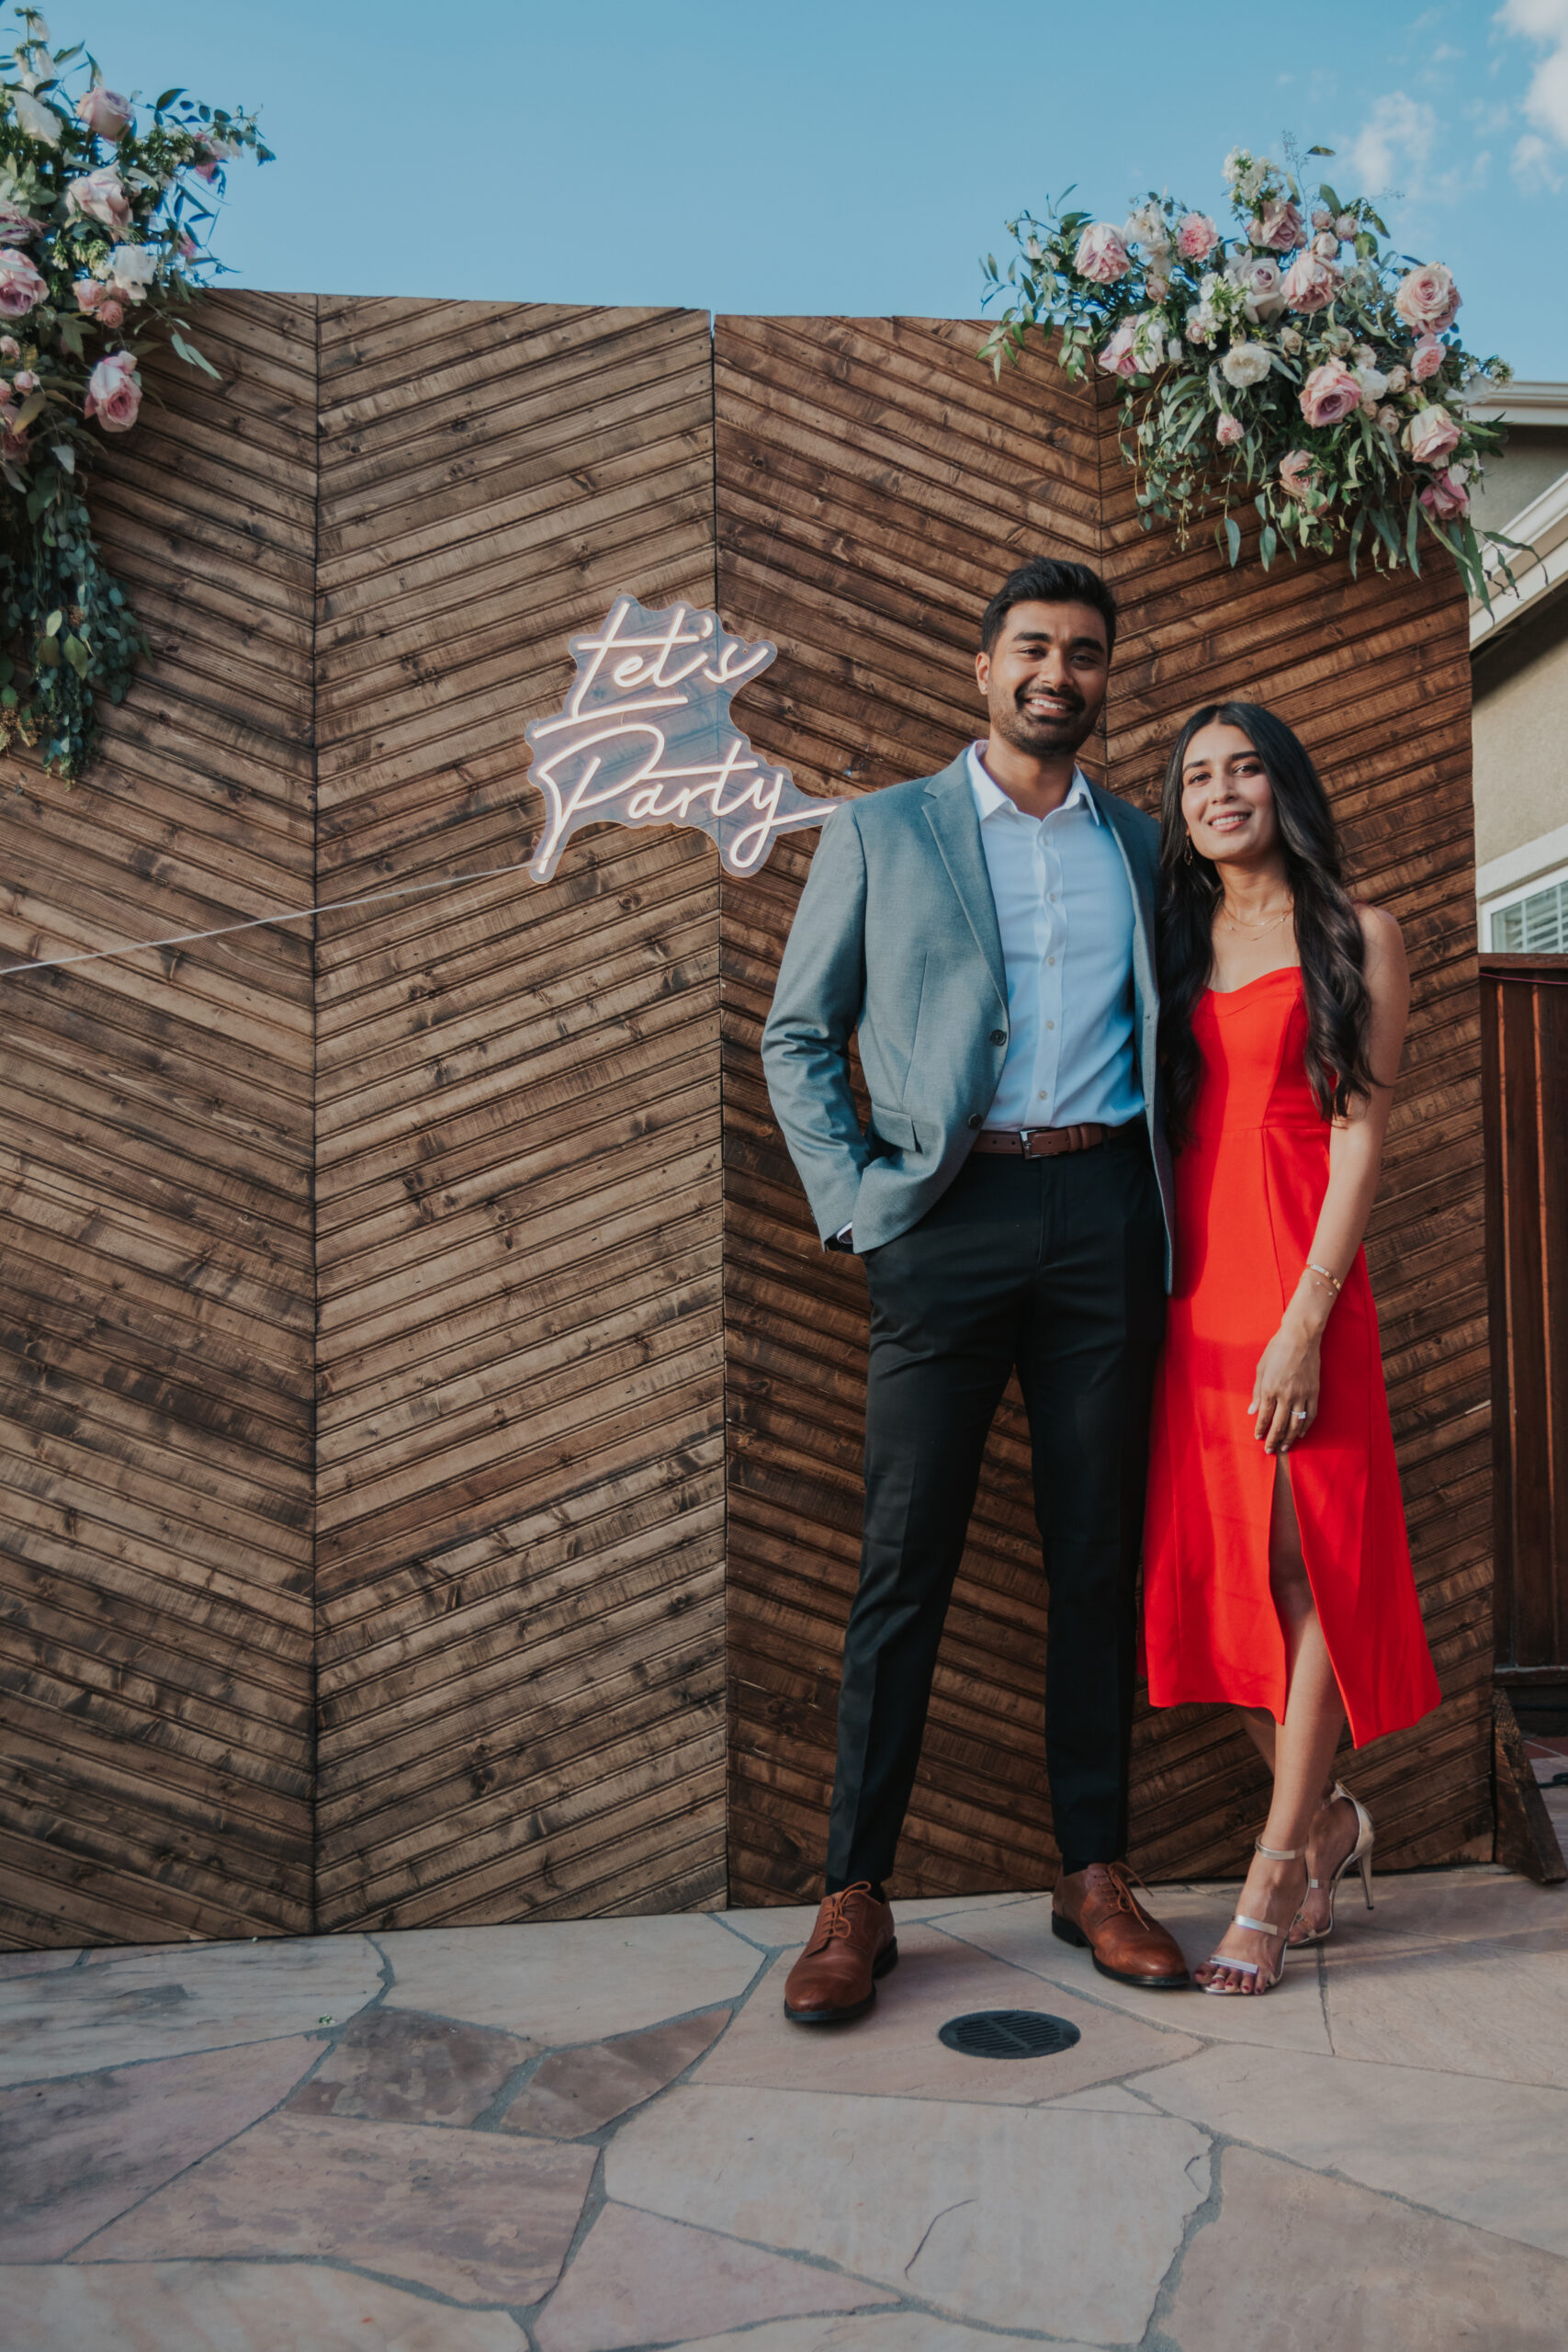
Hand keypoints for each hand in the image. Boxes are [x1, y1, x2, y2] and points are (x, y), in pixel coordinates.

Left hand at [1249, 1314, 1321, 1452]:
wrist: (1300, 1338)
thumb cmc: (1276, 1350)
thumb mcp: (1261, 1369)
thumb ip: (1257, 1392)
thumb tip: (1252, 1411)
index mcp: (1270, 1389)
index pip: (1264, 1416)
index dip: (1261, 1429)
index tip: (1258, 1438)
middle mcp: (1286, 1395)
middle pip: (1278, 1425)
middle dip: (1273, 1440)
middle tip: (1270, 1451)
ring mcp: (1302, 1395)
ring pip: (1295, 1423)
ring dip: (1289, 1438)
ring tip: (1284, 1447)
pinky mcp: (1314, 1392)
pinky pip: (1310, 1414)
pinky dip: (1305, 1426)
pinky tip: (1300, 1434)